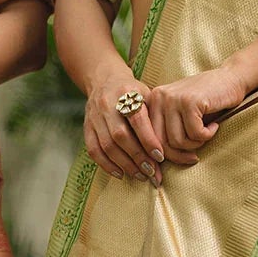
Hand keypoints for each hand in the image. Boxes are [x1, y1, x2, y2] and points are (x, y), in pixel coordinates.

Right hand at [82, 64, 163, 183]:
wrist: (105, 80)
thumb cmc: (133, 92)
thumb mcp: (147, 95)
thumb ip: (154, 117)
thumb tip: (170, 149)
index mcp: (125, 92)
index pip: (137, 120)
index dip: (148, 140)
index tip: (160, 157)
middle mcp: (107, 104)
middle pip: (120, 136)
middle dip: (138, 157)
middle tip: (152, 172)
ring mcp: (94, 117)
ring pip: (107, 146)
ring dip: (125, 164)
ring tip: (140, 176)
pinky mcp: (87, 128)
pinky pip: (94, 150)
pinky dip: (107, 165)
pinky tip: (121, 174)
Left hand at [147, 64, 247, 163]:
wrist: (231, 79)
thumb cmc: (206, 102)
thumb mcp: (180, 115)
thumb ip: (166, 131)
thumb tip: (155, 163)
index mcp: (152, 101)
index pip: (148, 138)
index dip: (160, 157)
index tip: (172, 167)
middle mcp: (159, 97)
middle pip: (161, 143)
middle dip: (179, 156)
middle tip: (194, 157)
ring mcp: (174, 98)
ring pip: (178, 141)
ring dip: (196, 144)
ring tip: (206, 133)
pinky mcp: (190, 101)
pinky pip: (195, 134)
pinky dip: (207, 135)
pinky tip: (214, 125)